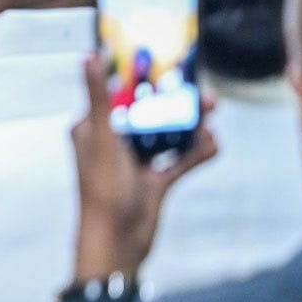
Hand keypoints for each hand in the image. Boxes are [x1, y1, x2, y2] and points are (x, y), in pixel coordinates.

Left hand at [71, 53, 217, 282]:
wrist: (117, 244)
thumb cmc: (102, 192)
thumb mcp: (102, 139)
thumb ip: (100, 98)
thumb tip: (88, 57)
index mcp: (92, 129)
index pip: (118, 94)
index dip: (142, 78)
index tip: (167, 62)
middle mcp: (112, 143)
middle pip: (148, 113)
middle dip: (174, 102)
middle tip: (202, 93)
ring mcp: (134, 163)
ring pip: (167, 136)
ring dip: (189, 127)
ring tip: (210, 116)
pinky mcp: (154, 182)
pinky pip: (180, 160)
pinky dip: (196, 152)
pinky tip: (213, 143)